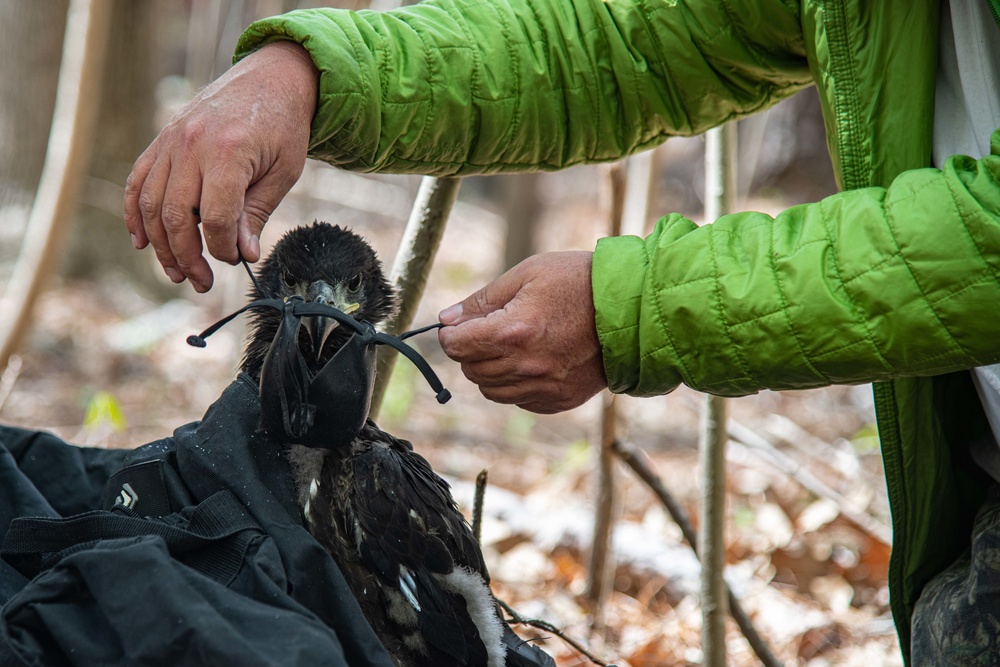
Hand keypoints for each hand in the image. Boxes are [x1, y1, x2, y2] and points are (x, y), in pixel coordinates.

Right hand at [124, 41, 317, 291]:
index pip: (216, 218)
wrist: (270, 78)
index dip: (222, 249)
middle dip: (187, 257)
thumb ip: (256, 213)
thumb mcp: (283, 172)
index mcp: (227, 152)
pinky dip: (135, 214)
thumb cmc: (283, 126)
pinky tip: (141, 242)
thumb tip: (242, 255)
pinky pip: (138, 182)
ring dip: (160, 245)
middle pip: (176, 216)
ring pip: (152, 204)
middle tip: (201, 283)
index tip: (235, 261)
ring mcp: (171, 141)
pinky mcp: (162, 140)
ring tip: (177, 273)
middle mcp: (191, 146)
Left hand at [437, 251, 606, 413]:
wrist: (631, 309)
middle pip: (470, 370)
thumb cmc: (579, 282)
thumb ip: (482, 300)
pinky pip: (519, 400)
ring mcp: (545, 387)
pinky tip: (532, 360)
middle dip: (470, 350)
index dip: (451, 334)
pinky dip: (516, 384)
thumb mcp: (527, 274)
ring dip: (490, 370)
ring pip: (491, 390)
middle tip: (488, 330)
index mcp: (513, 332)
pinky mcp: (560, 400)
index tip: (458, 326)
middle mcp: (526, 366)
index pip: (456, 346)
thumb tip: (446, 320)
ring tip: (511, 345)